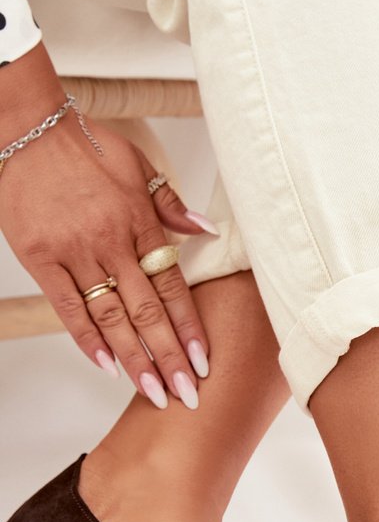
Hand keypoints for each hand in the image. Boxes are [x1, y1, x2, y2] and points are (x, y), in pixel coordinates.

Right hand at [0, 47, 214, 408]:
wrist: (29, 128)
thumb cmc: (86, 146)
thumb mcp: (139, 166)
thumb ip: (170, 205)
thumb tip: (206, 231)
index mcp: (139, 222)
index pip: (172, 285)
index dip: (189, 326)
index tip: (205, 360)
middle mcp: (111, 241)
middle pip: (147, 310)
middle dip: (170, 356)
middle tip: (188, 393)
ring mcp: (74, 251)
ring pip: (111, 316)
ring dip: (135, 358)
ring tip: (154, 391)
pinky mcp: (41, 258)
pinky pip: (67, 307)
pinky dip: (87, 339)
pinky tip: (107, 366)